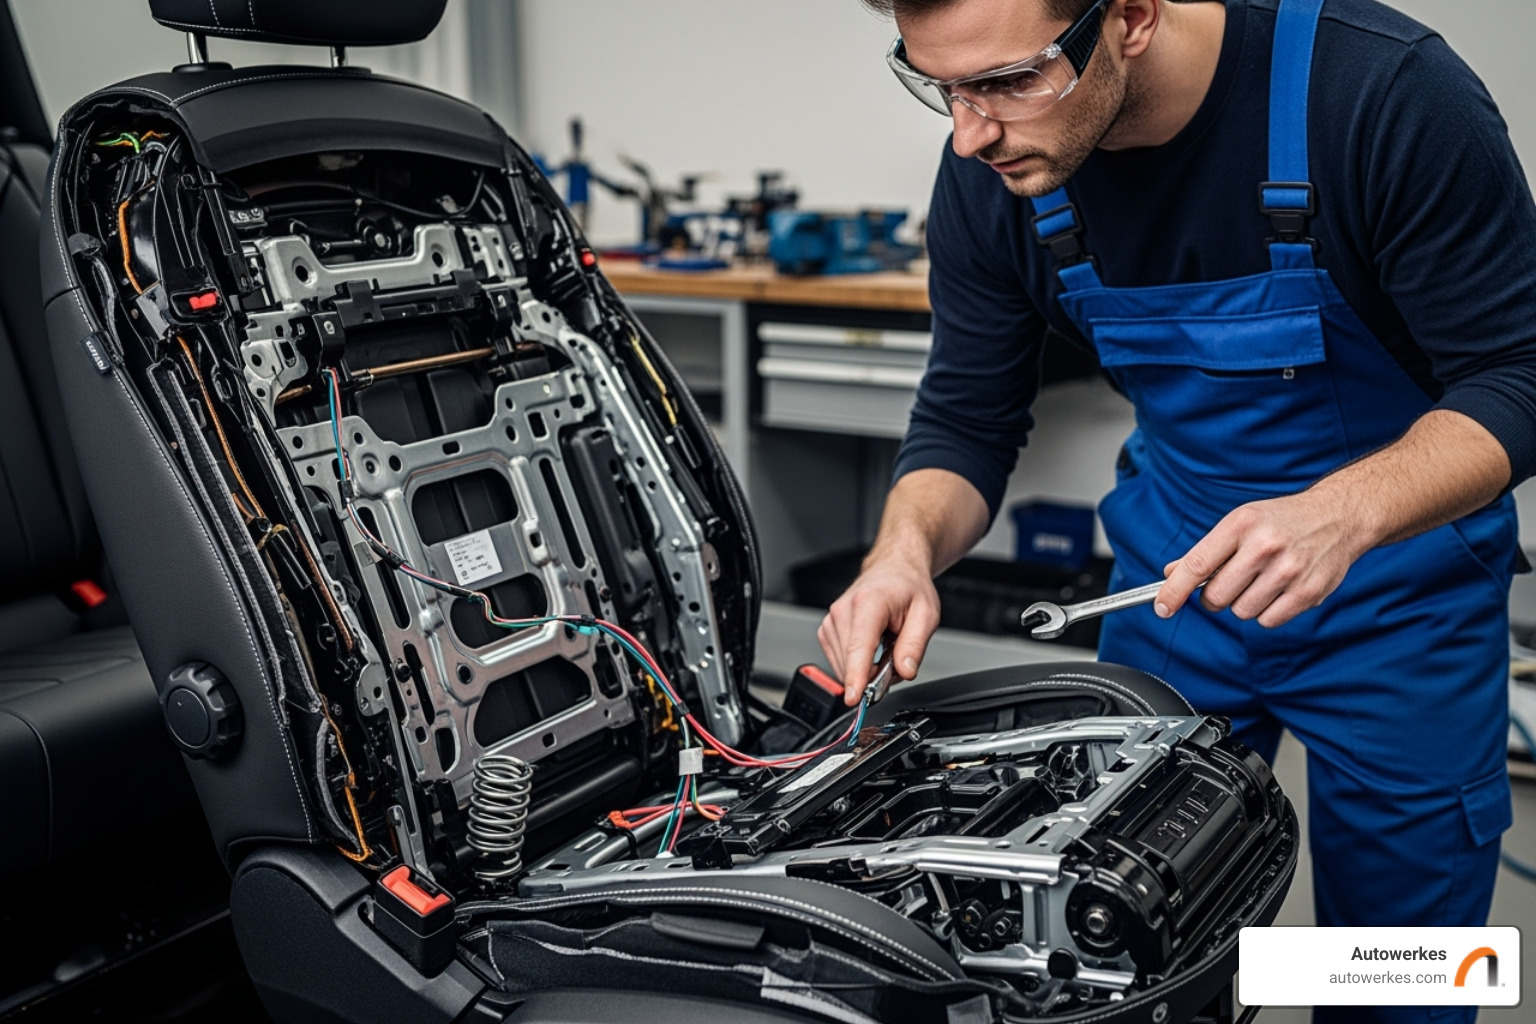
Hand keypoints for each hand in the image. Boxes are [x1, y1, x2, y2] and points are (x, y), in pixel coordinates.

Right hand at [818, 557, 940, 704]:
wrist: (893, 570)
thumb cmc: (908, 588)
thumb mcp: (927, 614)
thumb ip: (915, 646)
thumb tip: (905, 671)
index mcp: (869, 603)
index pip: (859, 646)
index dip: (856, 675)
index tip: (854, 697)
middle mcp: (844, 609)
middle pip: (850, 660)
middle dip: (873, 674)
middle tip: (897, 659)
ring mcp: (832, 619)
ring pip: (843, 664)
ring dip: (864, 669)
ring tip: (885, 648)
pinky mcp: (827, 629)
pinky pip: (838, 660)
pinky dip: (856, 664)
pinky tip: (871, 650)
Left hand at [1156, 490, 1371, 627]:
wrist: (1338, 517)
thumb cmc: (1282, 521)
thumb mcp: (1240, 523)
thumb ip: (1205, 551)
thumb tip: (1171, 576)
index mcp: (1241, 525)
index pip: (1197, 564)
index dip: (1174, 591)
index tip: (1162, 607)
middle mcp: (1264, 547)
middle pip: (1217, 597)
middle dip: (1215, 597)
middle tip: (1230, 582)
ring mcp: (1288, 571)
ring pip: (1242, 612)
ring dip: (1244, 603)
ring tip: (1262, 580)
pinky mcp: (1308, 592)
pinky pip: (1268, 621)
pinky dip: (1267, 612)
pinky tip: (1278, 590)